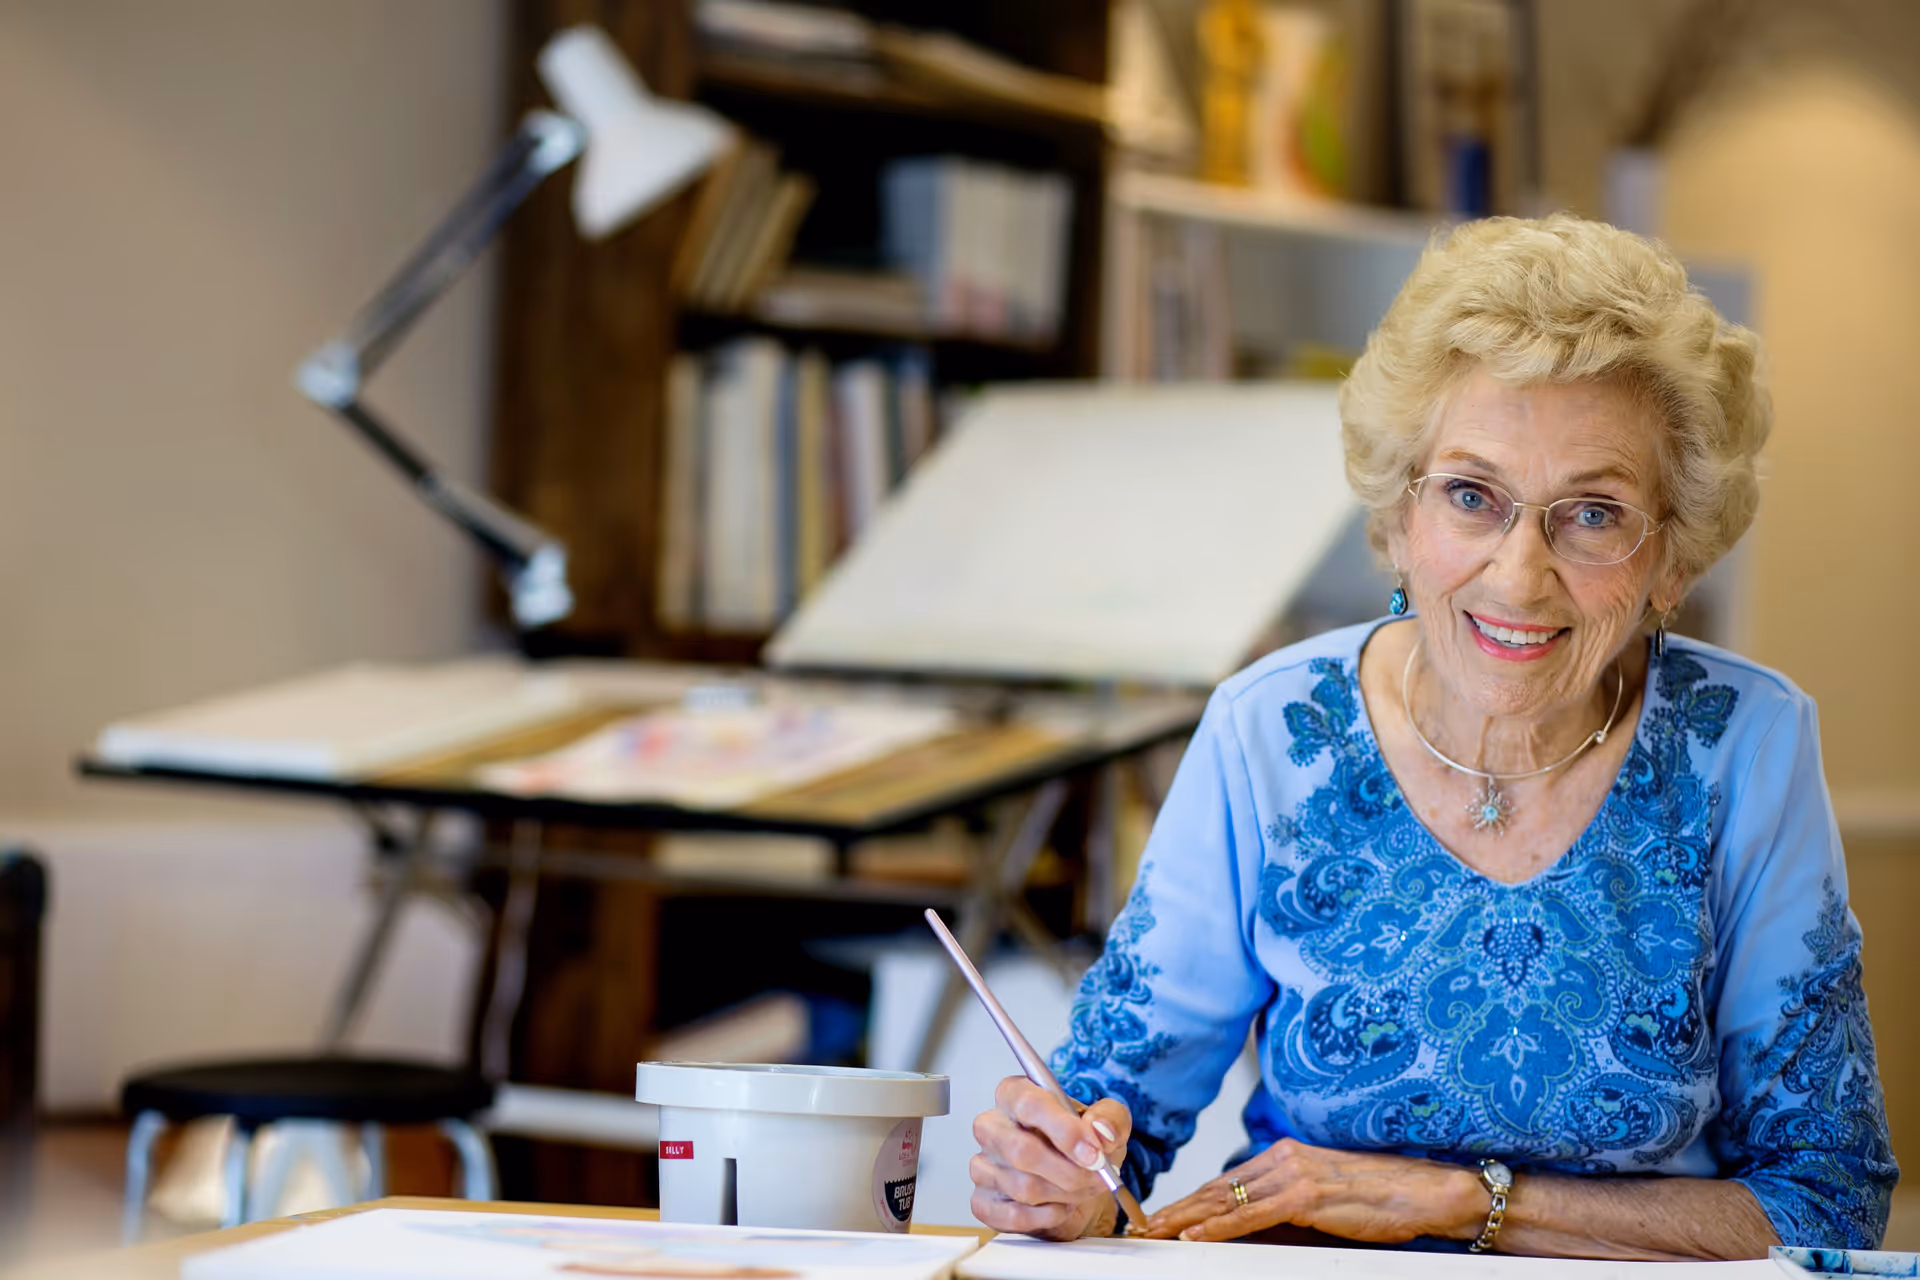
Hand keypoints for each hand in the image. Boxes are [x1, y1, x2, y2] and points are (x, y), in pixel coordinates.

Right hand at [969, 1076, 1132, 1239]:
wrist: (1075, 1186)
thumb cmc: (1083, 1147)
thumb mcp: (1108, 1123)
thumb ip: (1110, 1118)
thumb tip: (1100, 1131)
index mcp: (1016, 1094)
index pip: (1029, 1104)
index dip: (1064, 1130)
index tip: (1093, 1153)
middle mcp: (992, 1126)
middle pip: (1020, 1150)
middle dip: (1068, 1171)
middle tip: (1096, 1177)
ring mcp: (982, 1165)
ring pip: (1023, 1187)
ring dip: (1065, 1194)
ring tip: (1083, 1189)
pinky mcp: (983, 1202)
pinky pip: (1015, 1216)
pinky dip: (1048, 1216)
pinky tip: (1061, 1205)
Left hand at [1142, 1138, 1484, 1244]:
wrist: (1426, 1191)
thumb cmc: (1383, 1197)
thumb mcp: (1324, 1203)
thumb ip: (1286, 1212)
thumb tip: (1250, 1232)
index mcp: (1285, 1155)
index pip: (1226, 1180)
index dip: (1191, 1199)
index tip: (1164, 1214)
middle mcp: (1283, 1158)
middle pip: (1217, 1187)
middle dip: (1178, 1208)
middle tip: (1145, 1224)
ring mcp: (1293, 1174)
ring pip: (1226, 1200)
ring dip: (1186, 1218)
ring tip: (1157, 1232)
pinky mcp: (1305, 1195)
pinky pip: (1251, 1215)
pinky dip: (1218, 1227)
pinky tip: (1195, 1236)